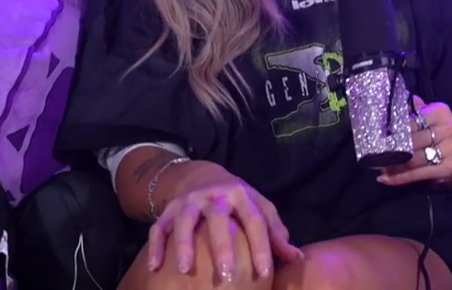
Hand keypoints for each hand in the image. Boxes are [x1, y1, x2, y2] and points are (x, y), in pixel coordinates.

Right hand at [148, 163, 302, 280]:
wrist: (201, 176)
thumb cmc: (237, 200)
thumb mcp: (258, 208)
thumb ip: (275, 233)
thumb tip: (296, 259)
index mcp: (241, 195)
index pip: (254, 220)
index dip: (261, 246)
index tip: (264, 273)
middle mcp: (214, 196)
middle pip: (218, 218)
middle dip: (222, 246)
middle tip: (227, 275)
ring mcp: (188, 201)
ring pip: (184, 221)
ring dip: (183, 244)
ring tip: (185, 270)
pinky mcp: (168, 209)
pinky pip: (159, 227)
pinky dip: (155, 246)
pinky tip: (154, 267)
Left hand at [378, 96, 451, 187]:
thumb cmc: (449, 134)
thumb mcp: (437, 118)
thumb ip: (420, 110)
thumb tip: (402, 99)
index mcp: (442, 112)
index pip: (412, 121)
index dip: (395, 130)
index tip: (379, 136)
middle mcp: (448, 129)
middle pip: (412, 141)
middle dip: (392, 149)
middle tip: (375, 154)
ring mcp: (450, 149)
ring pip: (413, 158)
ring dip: (393, 165)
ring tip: (379, 168)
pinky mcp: (449, 167)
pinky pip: (419, 173)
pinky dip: (400, 178)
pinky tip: (386, 180)